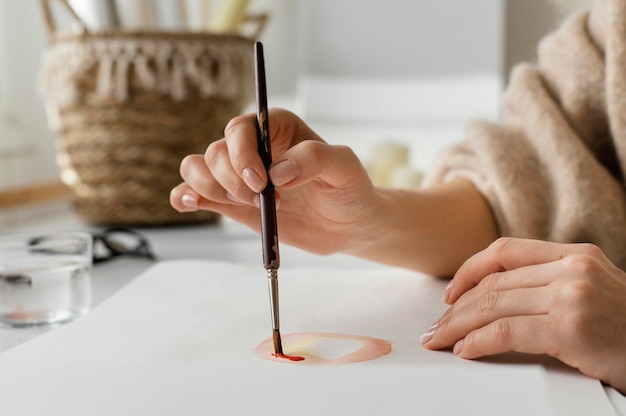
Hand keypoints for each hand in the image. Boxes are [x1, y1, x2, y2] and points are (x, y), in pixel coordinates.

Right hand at [170, 108, 378, 254]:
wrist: (347, 224)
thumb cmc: (349, 189)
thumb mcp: (344, 167)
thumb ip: (314, 158)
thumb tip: (277, 172)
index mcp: (276, 128)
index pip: (240, 128)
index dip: (242, 154)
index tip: (261, 182)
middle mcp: (252, 148)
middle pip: (216, 153)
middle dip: (233, 181)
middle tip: (265, 201)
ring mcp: (238, 176)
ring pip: (197, 168)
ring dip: (212, 189)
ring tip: (248, 207)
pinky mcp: (231, 202)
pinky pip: (193, 192)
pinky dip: (186, 197)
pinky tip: (192, 203)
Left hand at [420, 237, 625, 392]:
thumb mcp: (592, 293)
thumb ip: (551, 284)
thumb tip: (492, 298)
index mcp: (576, 255)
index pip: (504, 251)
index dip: (468, 271)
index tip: (449, 294)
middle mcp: (574, 268)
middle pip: (493, 282)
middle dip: (456, 308)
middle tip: (435, 328)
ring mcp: (574, 296)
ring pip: (493, 305)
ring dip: (458, 326)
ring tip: (440, 340)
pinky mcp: (572, 328)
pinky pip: (506, 332)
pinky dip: (477, 342)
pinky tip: (464, 350)